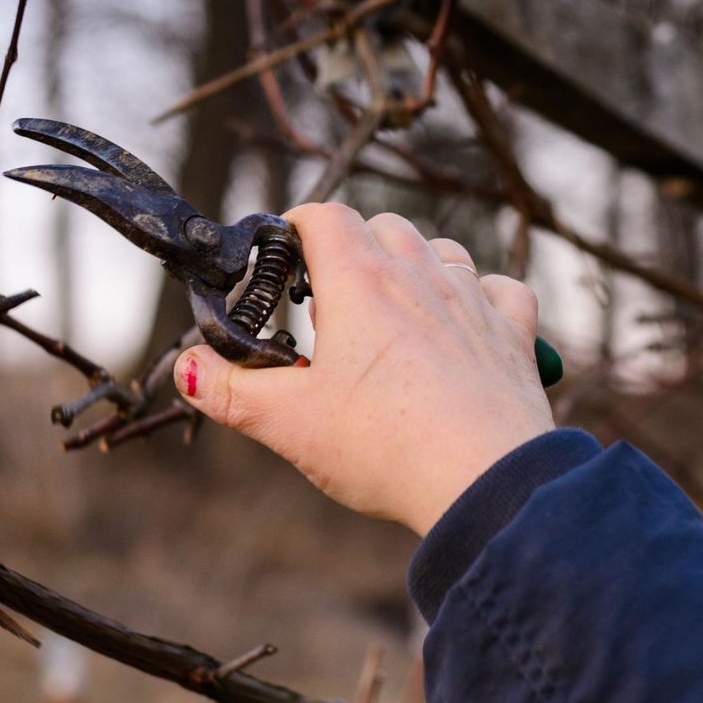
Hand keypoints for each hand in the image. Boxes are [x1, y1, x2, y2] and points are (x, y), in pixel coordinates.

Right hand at [173, 203, 554, 535]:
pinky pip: (502, 289)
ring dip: (415, 263)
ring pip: (443, 250)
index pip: (324, 218)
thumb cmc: (385, 448)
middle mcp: (420, 277)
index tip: (281, 253)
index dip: (296, 226)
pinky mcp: (515, 335)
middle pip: (383, 226)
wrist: (486, 484)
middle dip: (352, 247)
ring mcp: (474, 302)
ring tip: (392, 308)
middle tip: (329, 300)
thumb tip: (186, 367)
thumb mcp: (289, 424)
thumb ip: (229, 391)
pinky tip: (466, 320)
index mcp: (360, 284)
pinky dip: (481, 294)